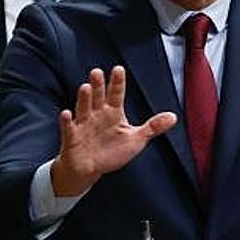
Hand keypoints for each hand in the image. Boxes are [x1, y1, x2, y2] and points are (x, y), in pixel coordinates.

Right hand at [49, 66, 176, 196]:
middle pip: (98, 98)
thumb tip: (173, 117)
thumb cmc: (111, 152)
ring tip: (85, 87)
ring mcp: (84, 125)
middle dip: (98, 86)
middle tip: (97, 72)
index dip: (117, 83)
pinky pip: (69, 129)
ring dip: (84, 99)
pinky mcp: (72, 138)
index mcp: (113, 114)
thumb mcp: (136, 139)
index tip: (118, 69)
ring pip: (83, 109)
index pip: (116, 95)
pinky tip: (66, 113)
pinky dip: (66, 122)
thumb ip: (153, 127)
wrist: (89, 169)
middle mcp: (97, 115)